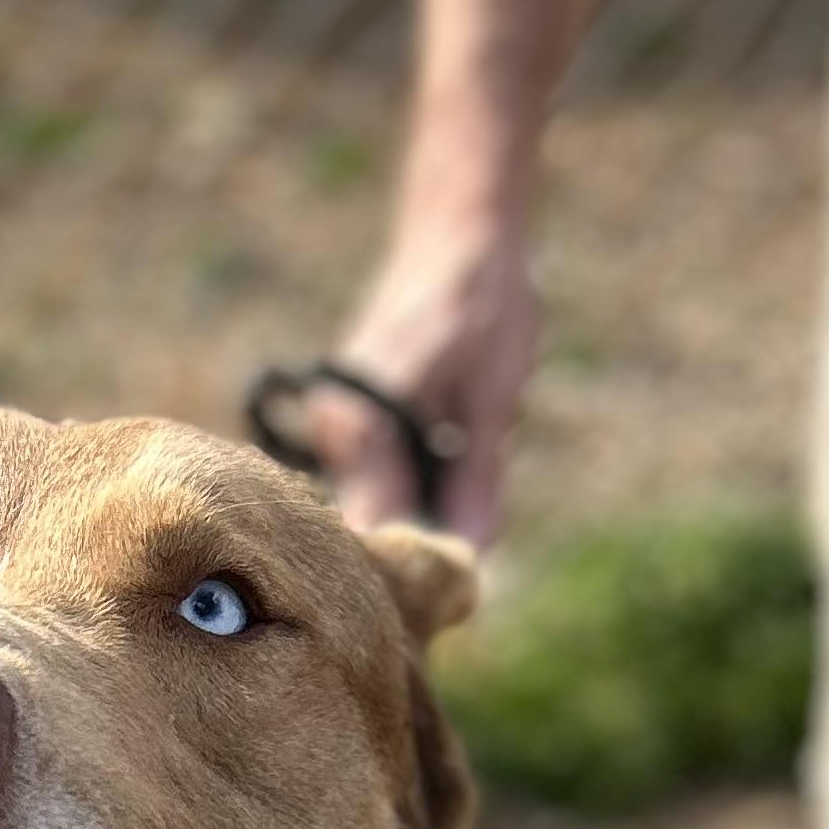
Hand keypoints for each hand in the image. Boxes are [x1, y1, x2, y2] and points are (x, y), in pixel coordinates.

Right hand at [306, 224, 539, 542]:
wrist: (460, 230)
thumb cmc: (483, 304)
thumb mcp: (494, 399)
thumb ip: (478, 481)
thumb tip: (475, 556)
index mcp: (361, 431)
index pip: (380, 536)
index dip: (418, 572)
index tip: (453, 599)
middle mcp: (334, 431)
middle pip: (372, 524)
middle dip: (420, 543)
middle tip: (471, 555)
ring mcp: (334, 424)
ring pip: (376, 502)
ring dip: (421, 511)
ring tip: (467, 492)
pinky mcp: (347, 419)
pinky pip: (378, 475)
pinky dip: (414, 485)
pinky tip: (451, 460)